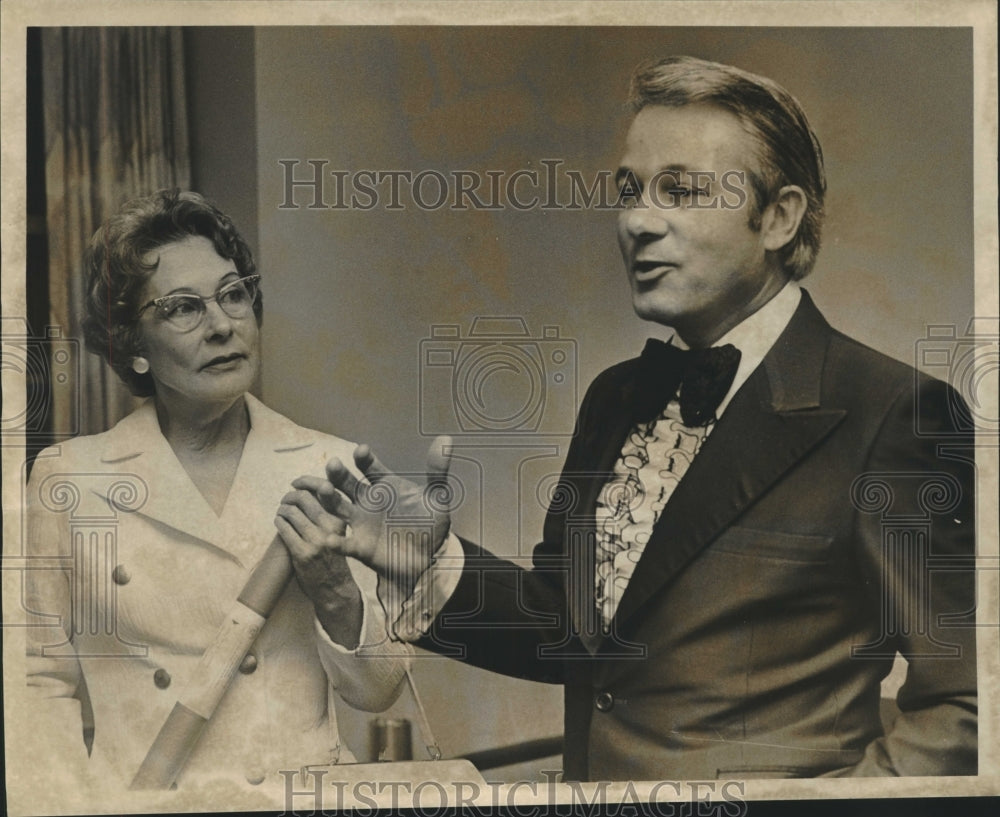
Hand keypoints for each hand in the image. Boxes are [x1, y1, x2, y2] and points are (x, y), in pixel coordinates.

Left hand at [275, 489, 362, 648]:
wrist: (336, 589)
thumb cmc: (335, 559)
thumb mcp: (338, 533)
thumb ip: (326, 516)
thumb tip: (306, 494)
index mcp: (341, 520)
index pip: (323, 491)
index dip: (306, 483)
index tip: (297, 484)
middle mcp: (330, 528)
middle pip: (304, 499)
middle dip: (290, 496)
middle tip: (286, 499)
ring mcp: (315, 540)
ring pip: (291, 512)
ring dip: (282, 509)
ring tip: (281, 511)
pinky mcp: (301, 552)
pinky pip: (284, 529)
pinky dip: (279, 521)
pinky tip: (279, 522)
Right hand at [291, 436, 453, 595]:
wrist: (428, 558)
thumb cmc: (428, 524)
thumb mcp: (437, 498)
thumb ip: (437, 471)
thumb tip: (445, 439)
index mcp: (384, 486)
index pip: (370, 467)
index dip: (364, 458)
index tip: (362, 451)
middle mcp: (367, 501)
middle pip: (347, 483)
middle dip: (338, 474)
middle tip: (333, 464)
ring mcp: (361, 523)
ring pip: (338, 507)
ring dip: (328, 499)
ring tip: (323, 490)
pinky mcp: (360, 547)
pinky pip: (345, 543)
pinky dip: (336, 542)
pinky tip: (329, 540)